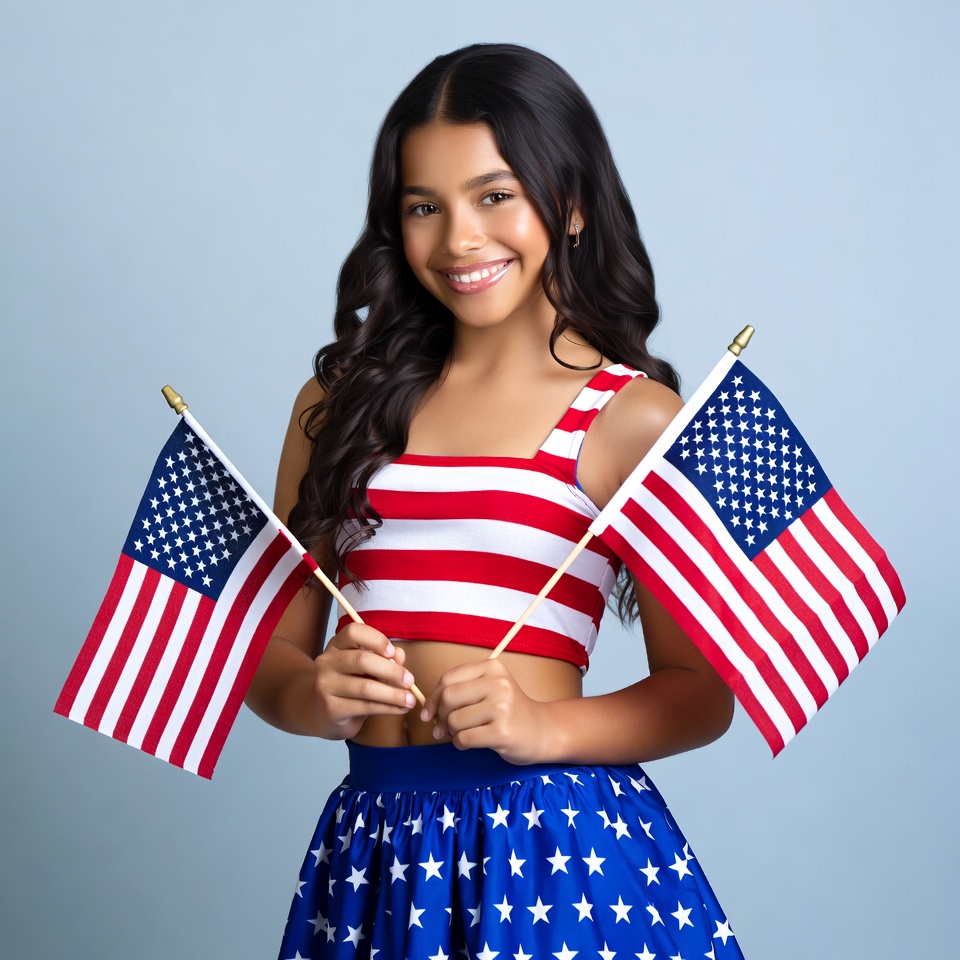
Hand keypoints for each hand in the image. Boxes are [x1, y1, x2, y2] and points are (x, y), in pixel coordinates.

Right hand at [314, 623, 416, 739]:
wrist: (327, 713)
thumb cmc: (352, 684)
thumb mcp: (369, 668)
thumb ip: (385, 658)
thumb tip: (400, 655)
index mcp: (336, 645)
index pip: (354, 632)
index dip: (376, 639)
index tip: (393, 652)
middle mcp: (326, 662)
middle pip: (362, 660)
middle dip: (391, 671)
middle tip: (410, 681)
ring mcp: (325, 685)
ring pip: (365, 688)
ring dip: (393, 694)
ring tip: (410, 699)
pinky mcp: (331, 708)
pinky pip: (365, 707)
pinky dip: (388, 708)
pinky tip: (400, 708)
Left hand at [419, 658, 551, 764]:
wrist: (542, 730)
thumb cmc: (509, 710)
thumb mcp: (489, 689)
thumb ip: (461, 691)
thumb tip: (427, 710)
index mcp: (492, 667)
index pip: (448, 678)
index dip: (433, 697)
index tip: (429, 713)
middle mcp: (498, 684)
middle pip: (448, 698)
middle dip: (441, 716)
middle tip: (444, 728)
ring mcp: (502, 707)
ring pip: (454, 720)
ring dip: (451, 732)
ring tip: (462, 734)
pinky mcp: (502, 731)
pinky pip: (464, 739)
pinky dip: (460, 744)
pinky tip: (470, 742)